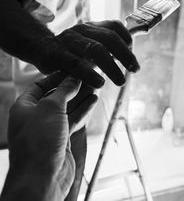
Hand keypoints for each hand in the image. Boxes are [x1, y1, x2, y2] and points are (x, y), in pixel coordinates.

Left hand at [1, 72, 97, 200]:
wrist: (42, 179)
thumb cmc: (39, 141)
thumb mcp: (51, 108)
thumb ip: (64, 91)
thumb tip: (74, 78)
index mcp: (25, 107)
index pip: (40, 85)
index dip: (56, 76)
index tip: (72, 69)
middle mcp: (36, 116)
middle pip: (56, 95)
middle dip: (72, 86)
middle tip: (88, 75)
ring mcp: (50, 128)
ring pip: (68, 107)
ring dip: (81, 96)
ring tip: (95, 84)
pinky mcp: (62, 138)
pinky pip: (74, 119)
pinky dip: (84, 109)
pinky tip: (94, 99)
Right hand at [37, 20, 139, 87]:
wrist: (41, 47)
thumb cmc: (71, 50)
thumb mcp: (90, 44)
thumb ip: (108, 46)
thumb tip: (130, 52)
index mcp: (92, 27)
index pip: (114, 26)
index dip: (127, 38)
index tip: (133, 53)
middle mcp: (82, 30)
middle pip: (109, 37)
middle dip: (125, 54)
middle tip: (134, 69)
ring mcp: (69, 41)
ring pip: (95, 49)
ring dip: (111, 66)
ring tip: (121, 81)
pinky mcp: (57, 54)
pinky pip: (75, 63)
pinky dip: (89, 73)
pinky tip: (99, 83)